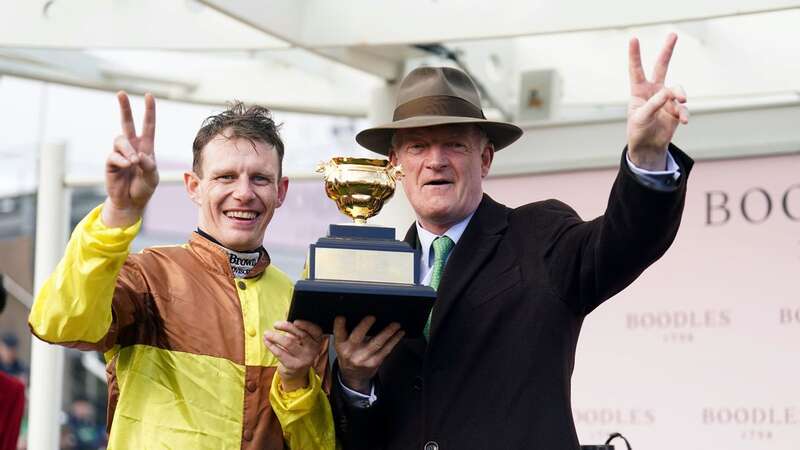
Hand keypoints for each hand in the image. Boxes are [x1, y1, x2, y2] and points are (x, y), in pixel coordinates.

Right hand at [102, 91, 157, 227]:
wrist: (131, 202)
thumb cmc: (144, 188)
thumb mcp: (152, 177)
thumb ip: (149, 165)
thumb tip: (138, 155)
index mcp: (146, 147)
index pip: (148, 125)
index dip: (149, 111)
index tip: (148, 96)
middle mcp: (132, 147)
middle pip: (126, 123)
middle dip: (124, 107)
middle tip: (121, 93)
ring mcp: (120, 153)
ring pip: (120, 140)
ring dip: (128, 150)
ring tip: (133, 162)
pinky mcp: (111, 162)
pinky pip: (114, 155)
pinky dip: (121, 160)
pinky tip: (126, 166)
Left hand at [263, 320, 324, 391]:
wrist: (296, 370)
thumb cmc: (297, 348)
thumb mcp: (299, 337)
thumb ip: (294, 325)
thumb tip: (287, 311)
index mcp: (317, 340)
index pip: (315, 330)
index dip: (306, 325)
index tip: (295, 321)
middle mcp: (313, 349)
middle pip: (300, 335)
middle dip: (286, 327)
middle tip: (276, 324)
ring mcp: (304, 359)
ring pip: (288, 343)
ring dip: (275, 336)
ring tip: (267, 333)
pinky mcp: (293, 365)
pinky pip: (280, 353)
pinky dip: (271, 345)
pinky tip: (266, 341)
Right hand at [333, 316, 403, 393]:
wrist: (353, 376)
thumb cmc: (348, 355)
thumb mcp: (341, 345)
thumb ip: (344, 332)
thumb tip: (354, 314)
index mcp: (341, 345)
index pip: (338, 333)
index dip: (339, 325)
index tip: (341, 317)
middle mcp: (351, 352)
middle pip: (357, 337)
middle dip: (364, 326)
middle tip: (372, 317)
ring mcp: (364, 358)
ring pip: (377, 343)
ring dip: (388, 332)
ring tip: (395, 324)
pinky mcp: (375, 361)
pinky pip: (386, 349)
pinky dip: (394, 340)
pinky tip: (399, 333)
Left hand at [627, 33, 688, 169]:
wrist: (648, 146)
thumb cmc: (638, 130)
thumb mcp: (640, 118)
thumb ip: (653, 105)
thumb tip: (668, 93)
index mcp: (638, 91)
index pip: (636, 70)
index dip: (635, 55)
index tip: (633, 38)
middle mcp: (653, 91)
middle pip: (661, 66)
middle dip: (667, 51)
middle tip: (673, 34)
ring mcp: (666, 99)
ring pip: (676, 89)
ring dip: (680, 94)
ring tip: (682, 100)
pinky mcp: (676, 109)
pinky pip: (683, 107)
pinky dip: (683, 113)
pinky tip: (684, 121)